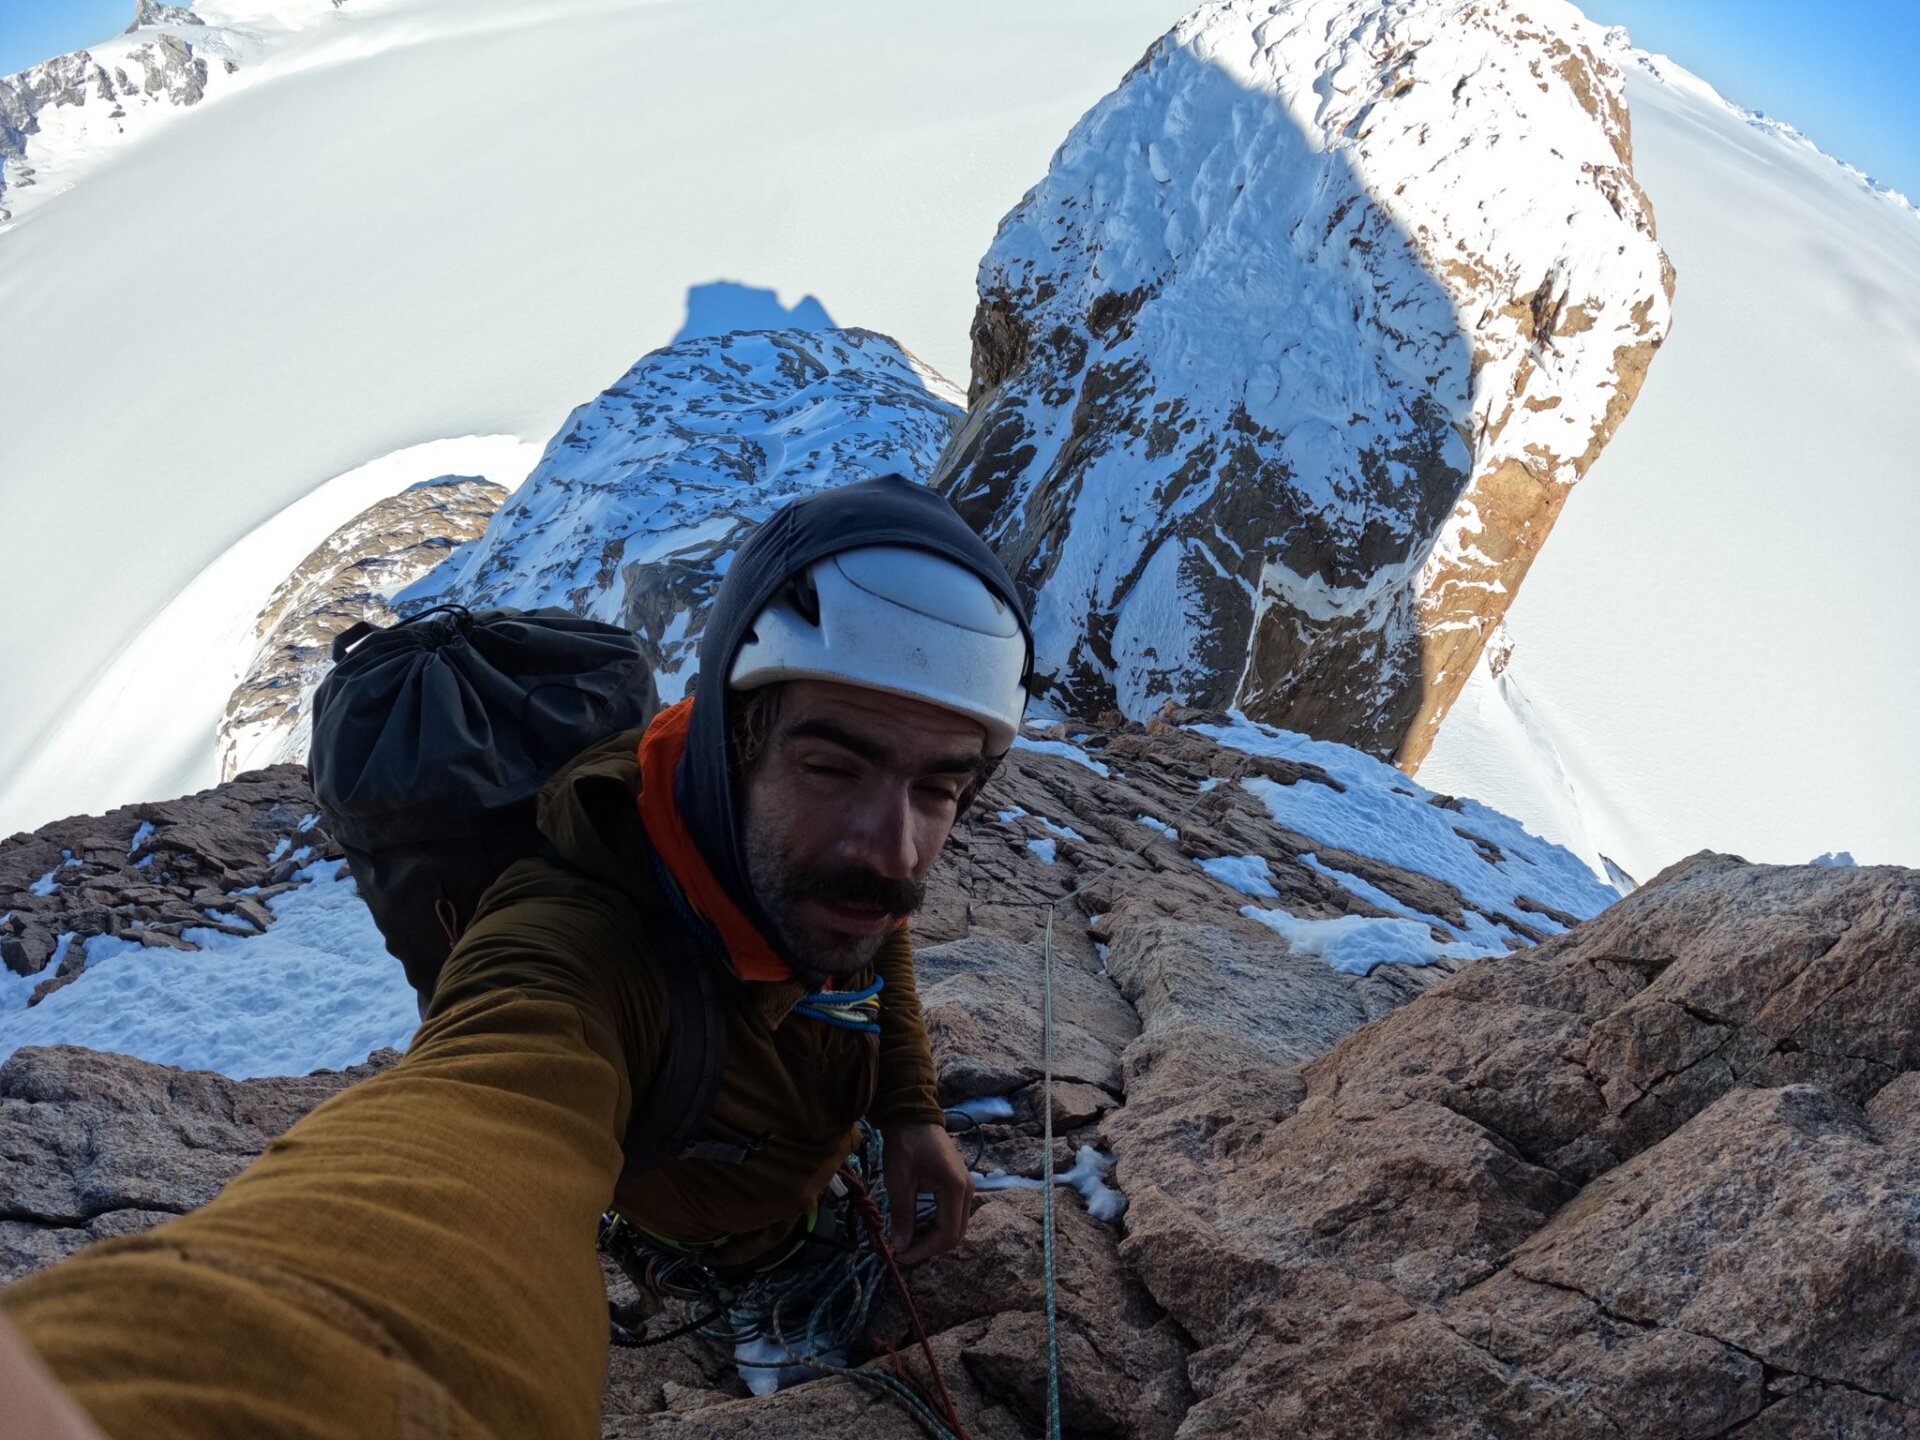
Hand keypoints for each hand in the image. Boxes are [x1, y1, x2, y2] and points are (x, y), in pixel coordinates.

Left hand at [881, 1121, 974, 1263]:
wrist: (913, 1116)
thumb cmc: (906, 1145)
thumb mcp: (900, 1181)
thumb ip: (903, 1216)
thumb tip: (901, 1248)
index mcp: (955, 1188)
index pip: (948, 1234)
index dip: (925, 1250)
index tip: (902, 1255)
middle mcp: (967, 1190)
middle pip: (955, 1233)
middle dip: (930, 1246)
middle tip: (903, 1251)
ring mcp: (965, 1187)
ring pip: (955, 1225)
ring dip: (932, 1237)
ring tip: (906, 1240)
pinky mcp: (958, 1184)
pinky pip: (951, 1213)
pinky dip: (935, 1224)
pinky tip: (916, 1226)